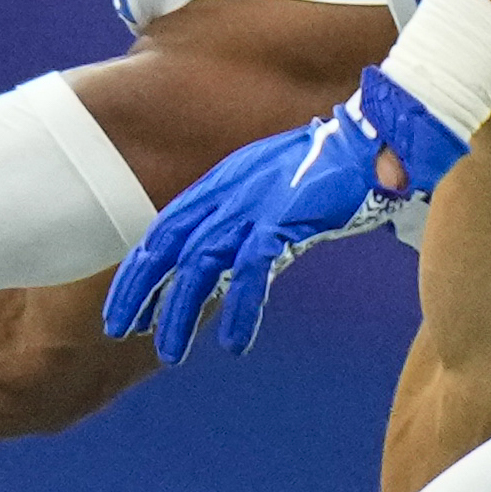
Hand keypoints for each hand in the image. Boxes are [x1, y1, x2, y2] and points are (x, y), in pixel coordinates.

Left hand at [103, 68, 473, 360]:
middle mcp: (227, 192)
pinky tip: (234, 343)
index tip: (121, 304)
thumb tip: (231, 263)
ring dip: (181, 311)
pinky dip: (240, 308)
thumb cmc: (326, 166)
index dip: (138, 269)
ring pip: (200, 265)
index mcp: (220, 184)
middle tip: (120, 331)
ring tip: (170, 352)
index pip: (163, 229)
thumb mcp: (272, 188)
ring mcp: (253, 204)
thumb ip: (247, 219)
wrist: (369, 139)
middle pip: (167, 247)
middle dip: (140, 292)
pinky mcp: (284, 218)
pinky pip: (251, 271)